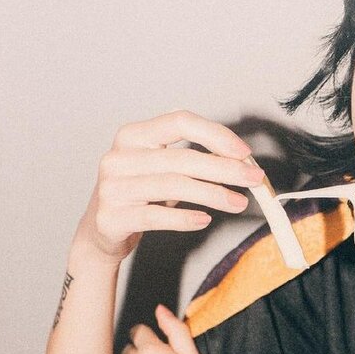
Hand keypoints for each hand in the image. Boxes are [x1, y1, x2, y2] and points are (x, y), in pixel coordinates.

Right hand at [75, 109, 265, 264]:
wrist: (101, 231)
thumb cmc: (139, 193)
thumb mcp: (160, 167)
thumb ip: (192, 158)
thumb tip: (241, 161)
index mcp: (133, 135)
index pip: (179, 122)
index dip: (215, 134)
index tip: (244, 152)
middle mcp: (119, 157)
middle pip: (183, 158)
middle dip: (225, 169)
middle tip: (254, 179)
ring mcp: (113, 187)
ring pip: (174, 186)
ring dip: (214, 194)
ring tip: (238, 203)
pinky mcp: (112, 217)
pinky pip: (157, 216)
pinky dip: (185, 219)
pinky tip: (205, 220)